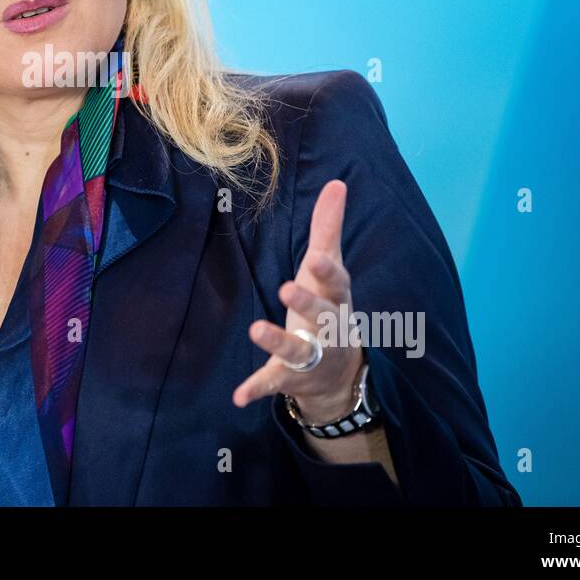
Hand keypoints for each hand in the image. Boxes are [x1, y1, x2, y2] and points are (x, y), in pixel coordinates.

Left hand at [233, 179, 361, 420]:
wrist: (341, 373)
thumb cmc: (329, 306)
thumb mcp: (329, 269)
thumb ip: (329, 228)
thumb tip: (338, 183)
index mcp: (335, 298)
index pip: (336, 283)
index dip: (326, 272)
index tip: (316, 257)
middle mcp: (327, 328)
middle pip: (321, 315)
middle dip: (307, 302)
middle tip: (286, 288)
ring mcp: (311, 355)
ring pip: (298, 349)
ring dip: (277, 341)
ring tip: (256, 330)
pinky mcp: (290, 377)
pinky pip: (274, 382)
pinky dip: (257, 389)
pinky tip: (238, 397)